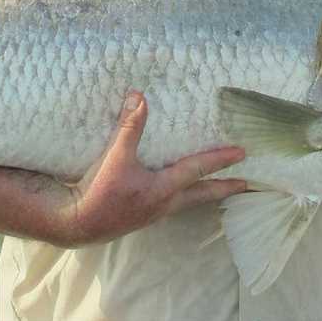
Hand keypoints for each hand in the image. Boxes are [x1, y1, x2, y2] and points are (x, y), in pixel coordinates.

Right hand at [59, 90, 245, 246]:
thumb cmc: (99, 192)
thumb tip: (139, 96)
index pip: (198, 169)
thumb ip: (129, 127)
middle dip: (224, 188)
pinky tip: (174, 191)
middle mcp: (164, 204)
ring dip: (203, 192)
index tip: (242, 153)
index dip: (220, 159)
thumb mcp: (115, 157)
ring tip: (215, 186)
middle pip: (202, 195)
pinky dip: (181, 195)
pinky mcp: (140, 215)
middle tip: (245, 184)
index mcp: (163, 189)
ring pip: (187, 202)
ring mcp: (153, 213)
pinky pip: (170, 204)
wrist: (76, 223)